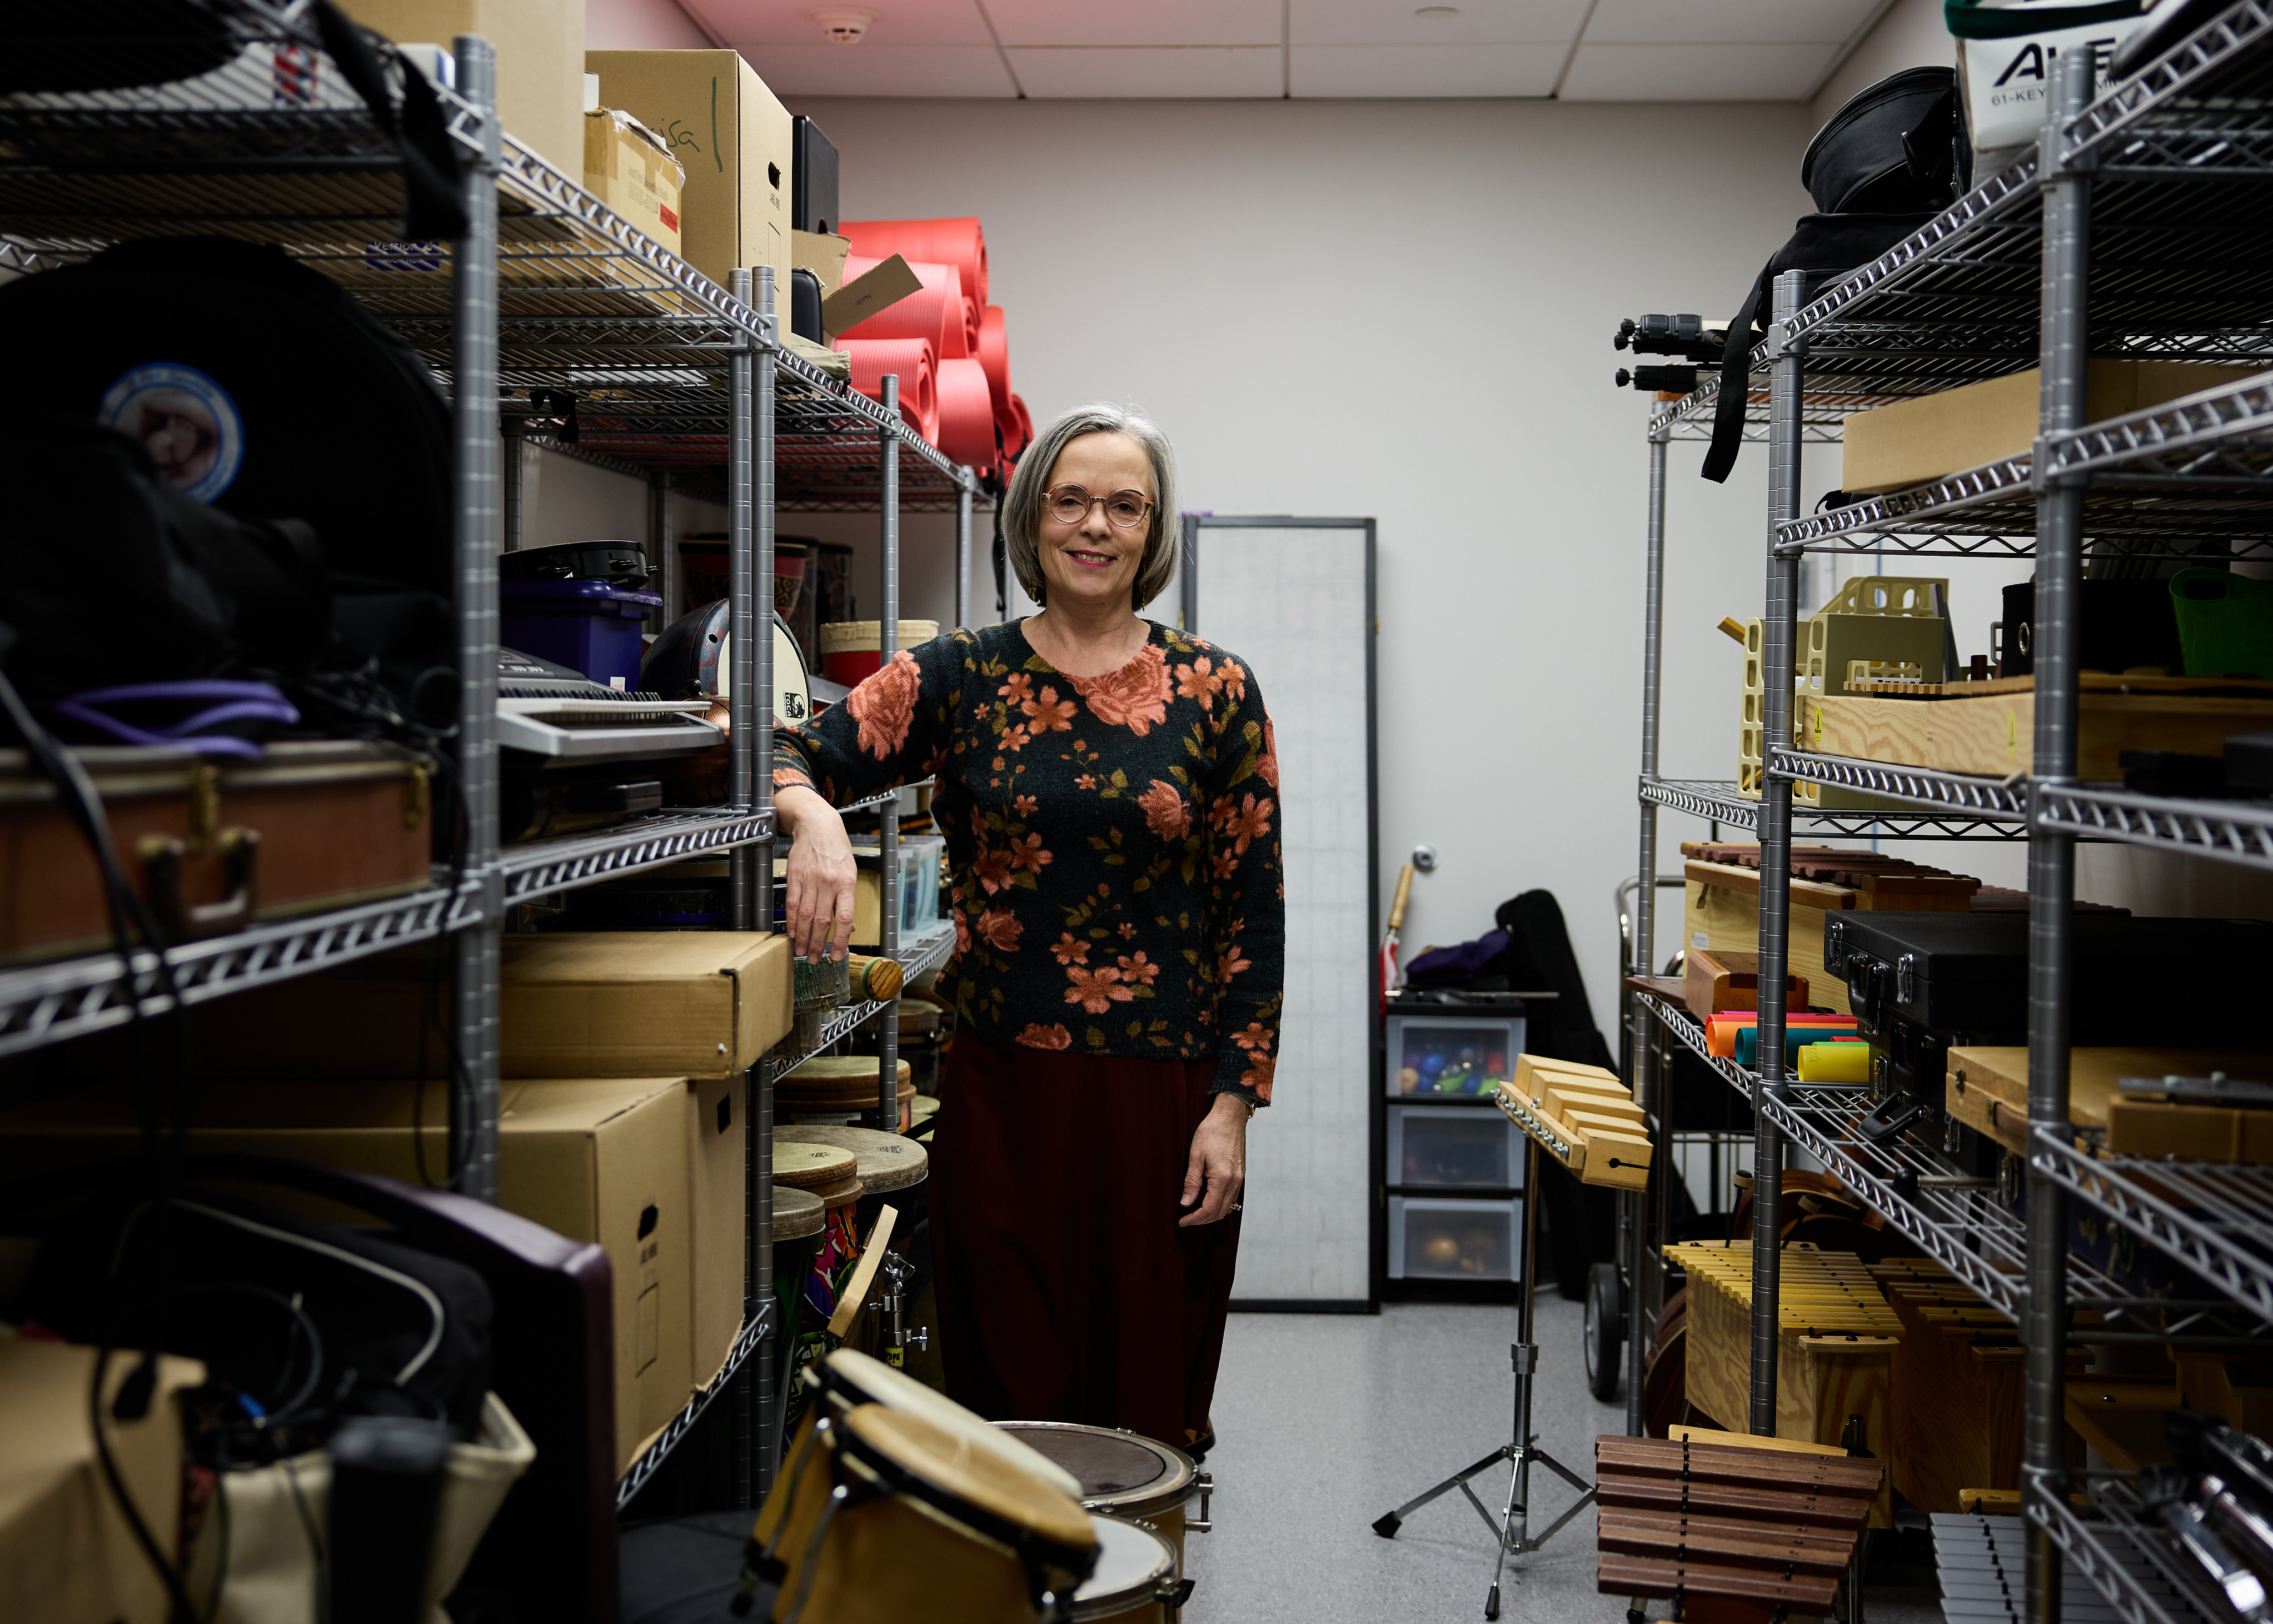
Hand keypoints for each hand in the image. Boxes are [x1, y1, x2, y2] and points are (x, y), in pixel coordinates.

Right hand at [776, 785, 856, 962]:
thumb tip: (849, 927)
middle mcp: (828, 883)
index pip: (843, 918)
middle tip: (813, 959)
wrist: (817, 825)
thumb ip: (847, 900)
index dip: (839, 940)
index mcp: (847, 883)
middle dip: (816, 944)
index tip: (835, 956)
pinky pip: (791, 903)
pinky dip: (791, 921)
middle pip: (821, 920)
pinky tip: (791, 932)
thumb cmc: (837, 850)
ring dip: (802, 937)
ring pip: (804, 915)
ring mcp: (810, 879)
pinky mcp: (795, 876)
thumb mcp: (851, 872)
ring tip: (800, 951)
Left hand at [1179, 1093, 1249, 1226]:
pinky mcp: (1240, 1174)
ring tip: (1195, 1211)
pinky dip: (1220, 1204)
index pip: (1209, 1210)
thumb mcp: (1195, 1155)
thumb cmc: (1211, 1132)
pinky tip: (1208, 1199)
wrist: (1230, 1116)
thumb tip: (1186, 1202)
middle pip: (1219, 1213)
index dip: (1194, 1219)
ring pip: (1227, 1207)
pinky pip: (1232, 1197)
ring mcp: (1239, 1179)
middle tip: (1186, 1218)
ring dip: (1212, 1213)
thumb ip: (1191, 1181)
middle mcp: (1234, 1182)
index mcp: (1222, 1179)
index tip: (1182, 1221)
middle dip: (1202, 1220)